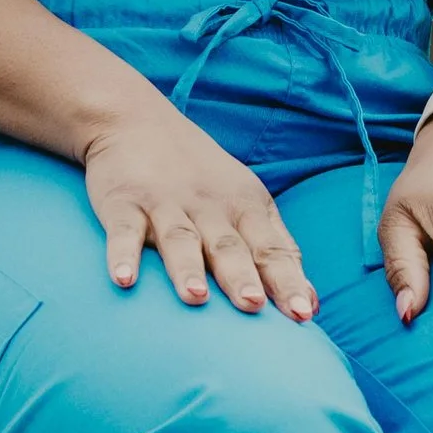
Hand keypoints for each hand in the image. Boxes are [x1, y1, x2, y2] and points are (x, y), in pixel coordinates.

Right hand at [84, 100, 315, 317]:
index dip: (287, 280)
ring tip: (195, 297)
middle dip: (241, 275)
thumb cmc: (202, 175)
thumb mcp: (247, 201)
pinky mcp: (123, 203)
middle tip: (253, 305)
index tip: (302, 313)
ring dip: (187, 268)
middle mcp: (208, 206)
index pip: (271, 248)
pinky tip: (123, 279)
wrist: (136, 119)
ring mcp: (164, 203)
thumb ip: (277, 249)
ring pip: (179, 238)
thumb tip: (309, 304)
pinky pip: (123, 231)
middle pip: (228, 245)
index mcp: (244, 207)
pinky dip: (122, 254)